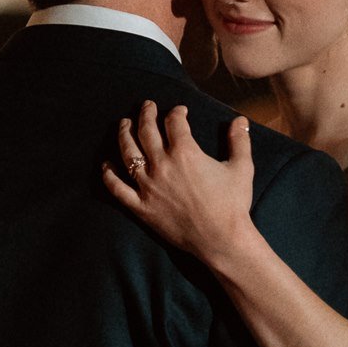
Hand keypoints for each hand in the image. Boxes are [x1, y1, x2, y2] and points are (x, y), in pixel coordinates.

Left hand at [102, 101, 254, 261]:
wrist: (221, 240)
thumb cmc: (232, 204)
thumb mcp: (241, 168)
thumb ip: (240, 140)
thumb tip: (241, 119)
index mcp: (185, 152)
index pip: (174, 122)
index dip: (177, 112)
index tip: (179, 111)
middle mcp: (162, 165)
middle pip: (146, 131)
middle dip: (146, 114)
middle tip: (147, 106)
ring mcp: (148, 186)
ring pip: (128, 153)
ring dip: (123, 134)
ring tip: (123, 124)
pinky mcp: (141, 206)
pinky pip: (118, 188)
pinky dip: (109, 175)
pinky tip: (105, 165)